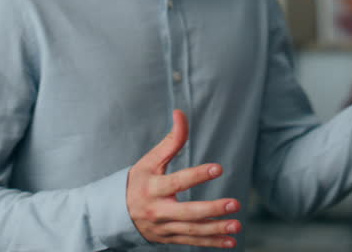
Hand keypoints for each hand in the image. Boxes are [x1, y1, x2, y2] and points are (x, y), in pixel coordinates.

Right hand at [126, 110, 241, 247]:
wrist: (115, 214)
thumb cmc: (138, 181)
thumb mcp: (150, 161)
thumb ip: (170, 141)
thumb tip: (180, 113)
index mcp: (153, 188)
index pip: (177, 182)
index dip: (197, 175)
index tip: (218, 168)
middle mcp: (158, 210)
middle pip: (188, 212)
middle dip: (212, 210)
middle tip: (235, 204)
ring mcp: (164, 227)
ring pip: (192, 231)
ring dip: (216, 230)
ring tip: (237, 226)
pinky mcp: (168, 238)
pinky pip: (192, 242)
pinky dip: (211, 244)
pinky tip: (230, 243)